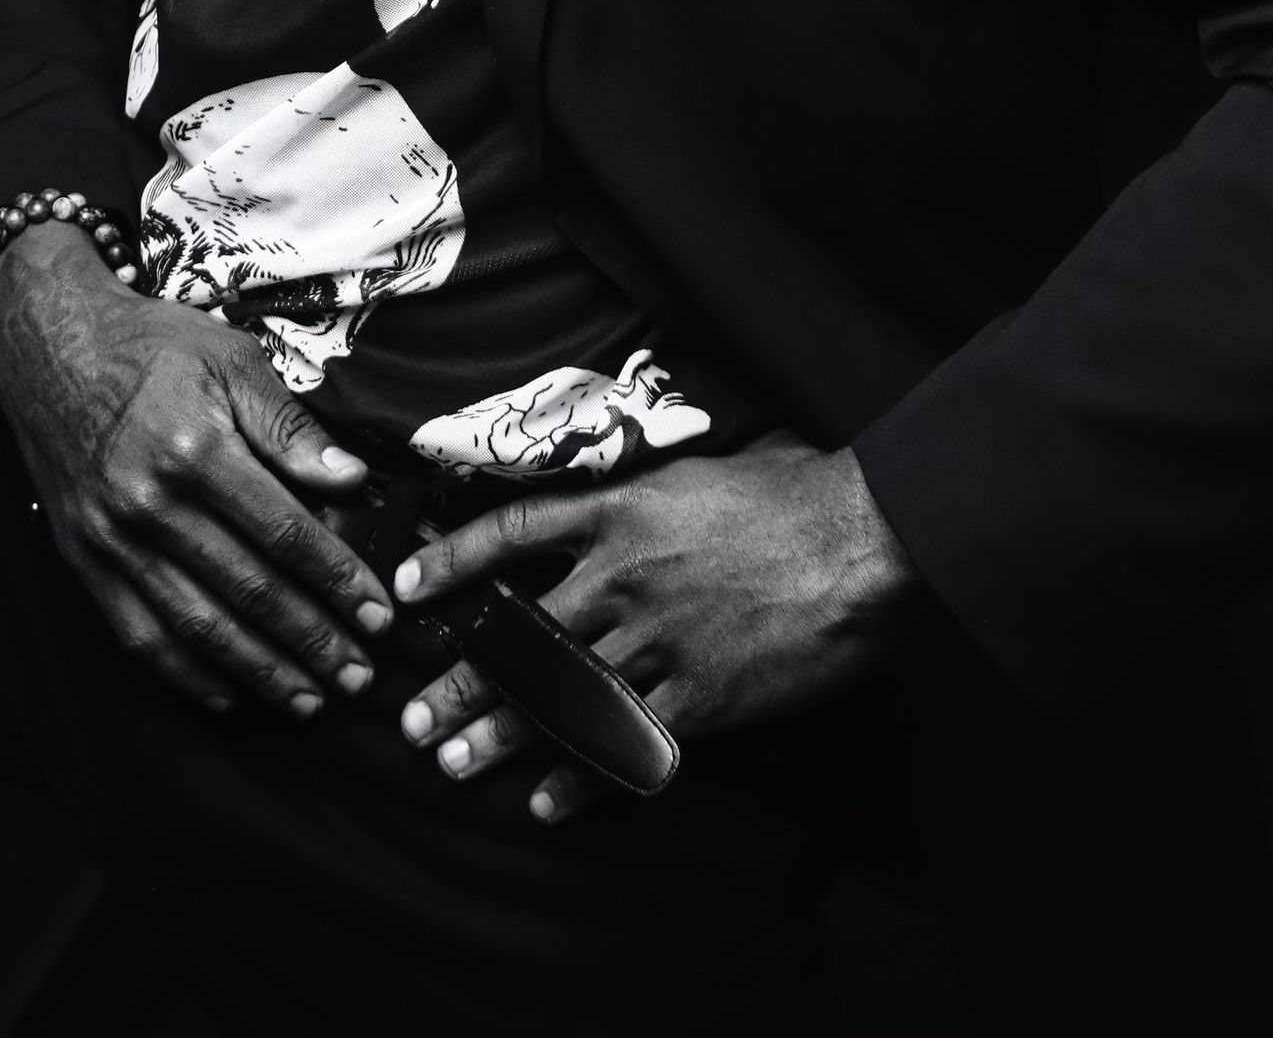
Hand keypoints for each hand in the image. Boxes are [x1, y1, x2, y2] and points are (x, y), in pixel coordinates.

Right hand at [0, 221, 391, 717]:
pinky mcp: (83, 560)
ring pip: (196, 628)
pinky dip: (185, 675)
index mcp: (195, 450)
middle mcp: (150, 505)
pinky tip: (229, 695)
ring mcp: (111, 540)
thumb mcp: (231, 358)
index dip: (336, 579)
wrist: (48, 347)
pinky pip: (138, 635)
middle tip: (359, 676)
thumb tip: (353, 481)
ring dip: (259, 672)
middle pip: (248, 591)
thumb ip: (291, 427)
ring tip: (309, 700)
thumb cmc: (152, 347)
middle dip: (312, 640)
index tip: (377, 613)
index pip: (284, 533)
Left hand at [391, 433, 919, 819]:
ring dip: (501, 735)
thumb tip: (616, 492)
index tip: (406, 587)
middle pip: (521, 634)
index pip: (512, 532)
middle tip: (411, 720)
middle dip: (460, 682)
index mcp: (621, 510)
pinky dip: (583, 778)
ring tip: (454, 765)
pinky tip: (547, 803)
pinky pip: (626, 745)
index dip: (453, 560)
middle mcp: (624, 576)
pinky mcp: (703, 697)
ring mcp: (660, 640)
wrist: (865, 538)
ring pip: (560, 695)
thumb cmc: (797, 490)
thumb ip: (647, 491)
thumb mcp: (702, 469)